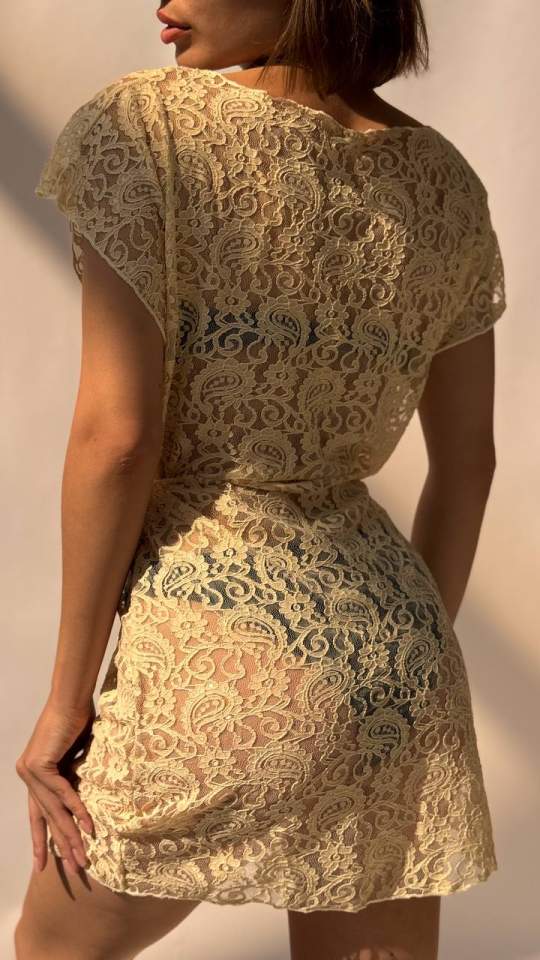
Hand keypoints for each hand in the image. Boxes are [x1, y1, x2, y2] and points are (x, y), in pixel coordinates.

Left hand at [15, 695, 95, 875]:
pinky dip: (77, 810)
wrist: (71, 699)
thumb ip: (74, 775)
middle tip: (74, 868)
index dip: (40, 840)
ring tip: (83, 857)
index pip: (36, 814)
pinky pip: (63, 794)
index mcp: (33, 775)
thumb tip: (83, 794)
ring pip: (54, 811)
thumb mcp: (74, 756)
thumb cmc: (76, 720)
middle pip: (46, 818)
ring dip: (71, 835)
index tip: (43, 865)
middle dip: (61, 845)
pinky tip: (88, 827)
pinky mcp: (40, 766)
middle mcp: (27, 775)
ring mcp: (30, 771)